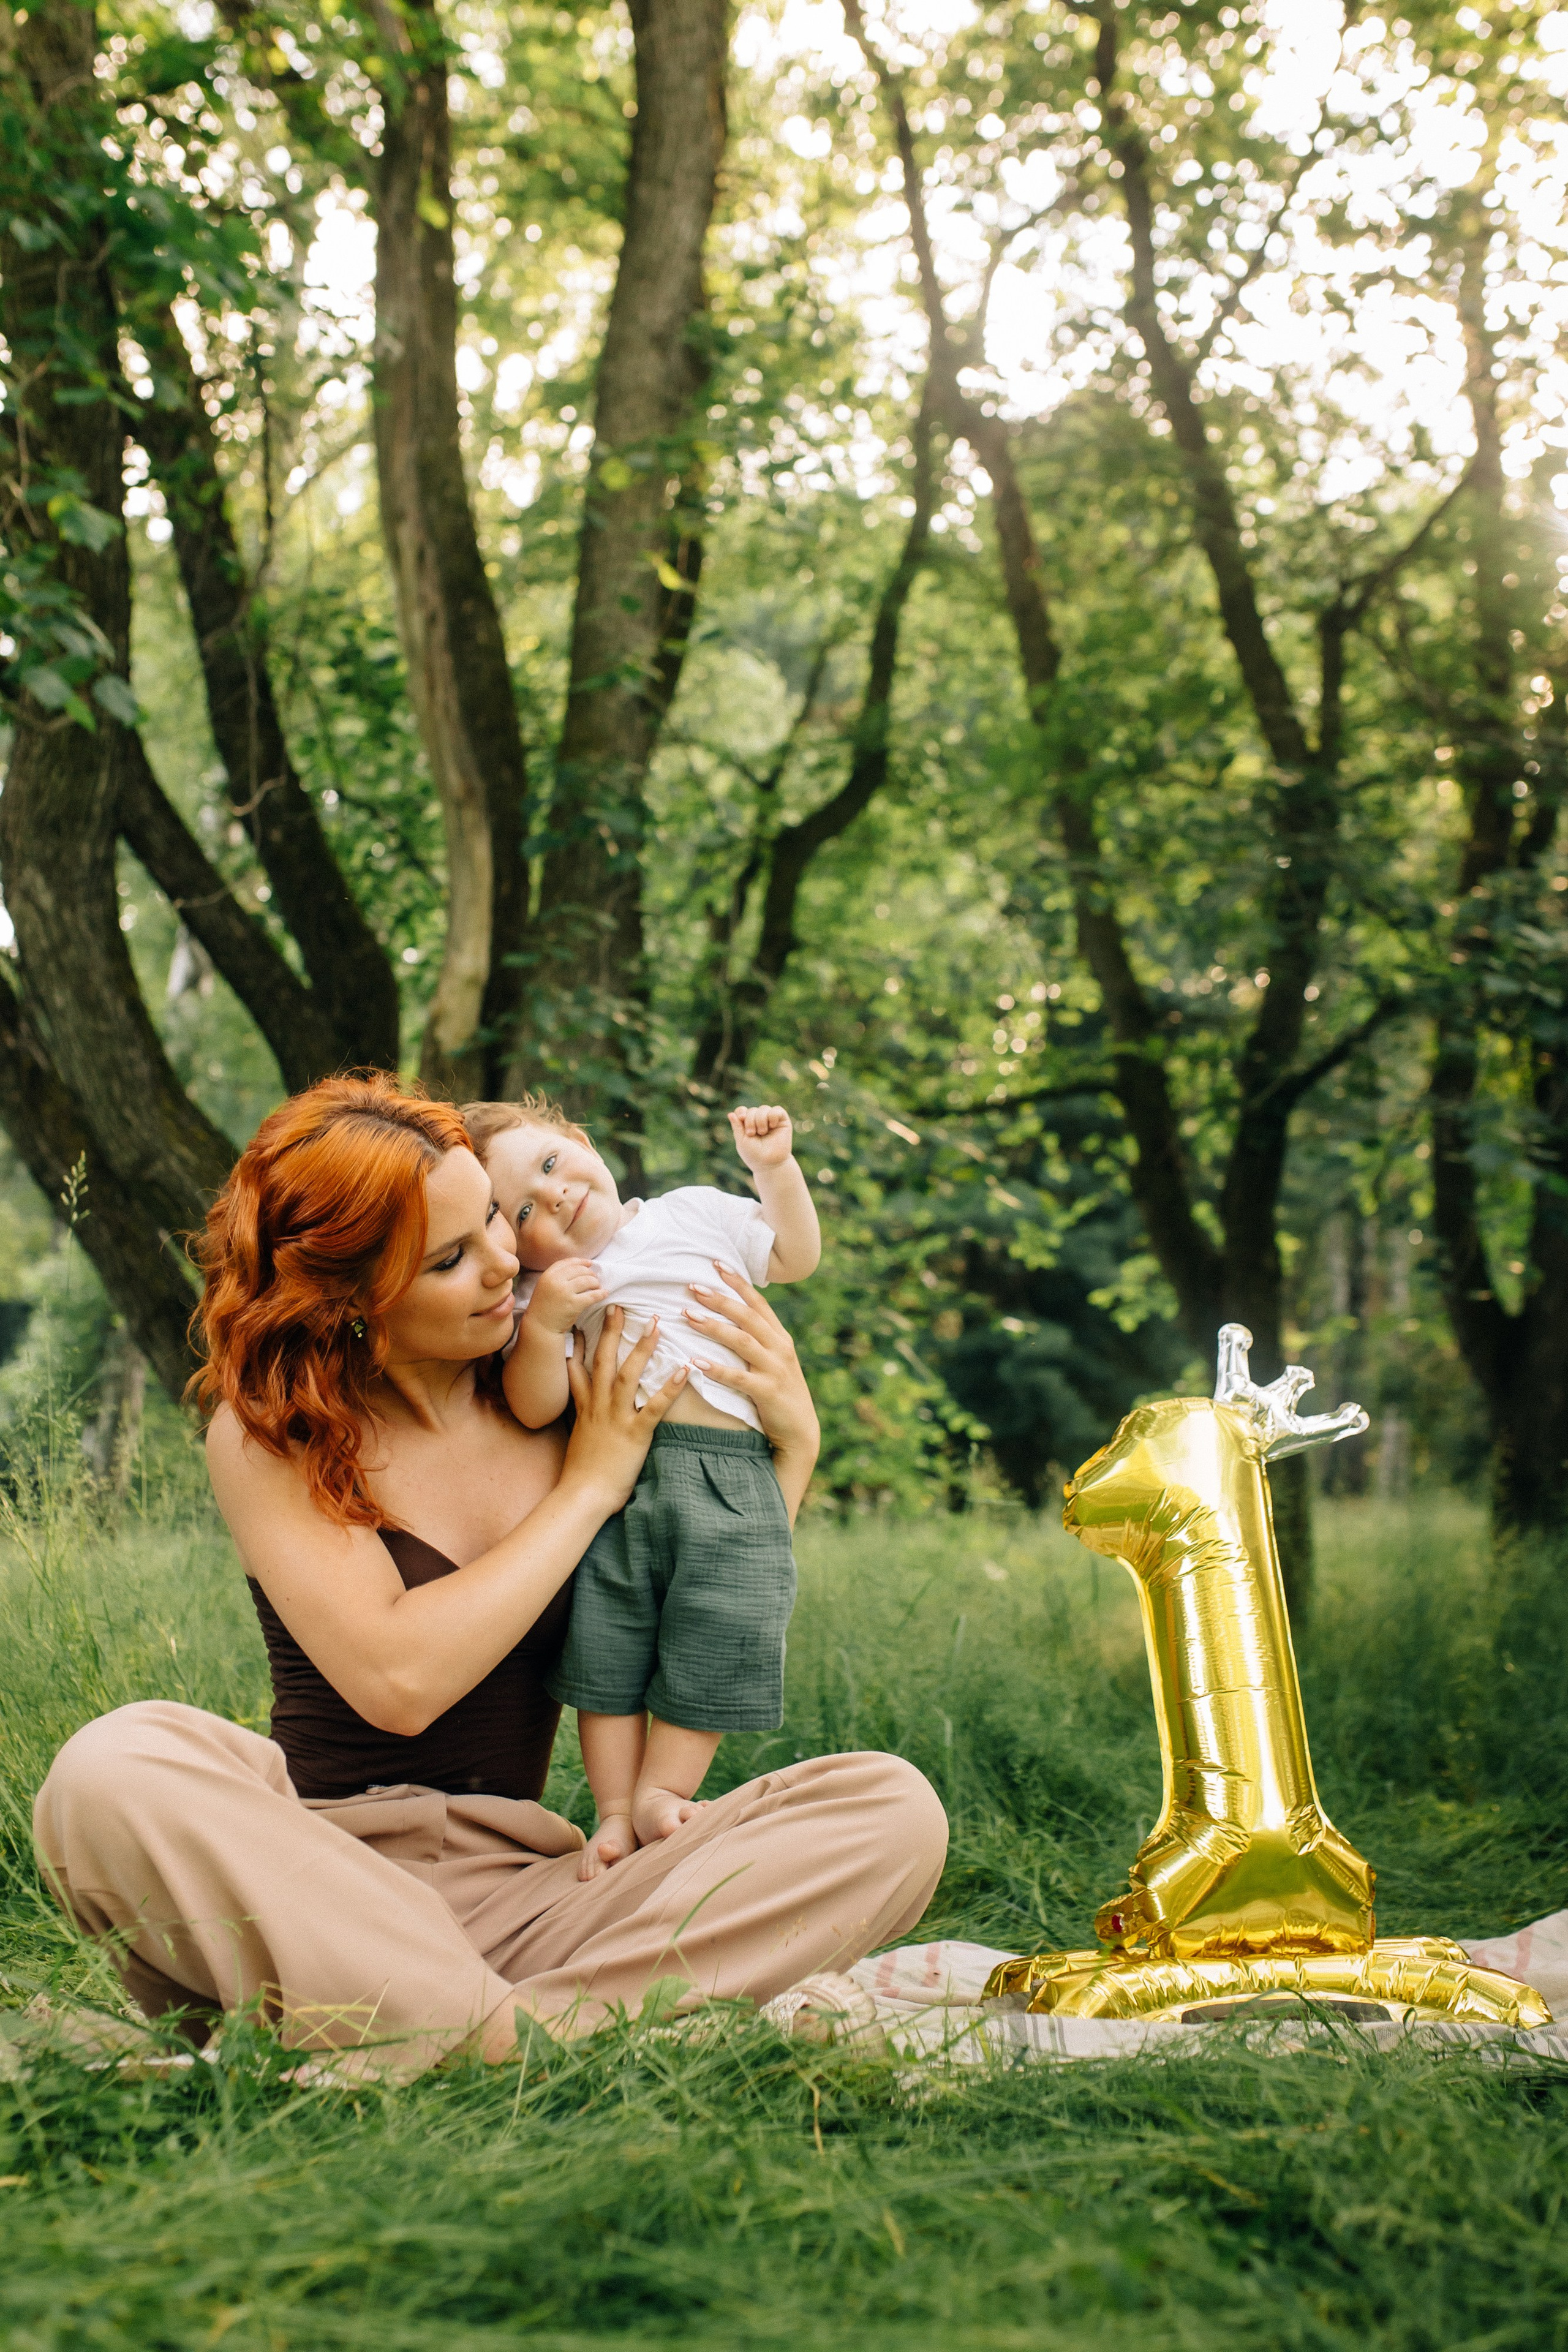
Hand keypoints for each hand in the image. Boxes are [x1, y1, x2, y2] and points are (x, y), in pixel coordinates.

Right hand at [526, 1256, 605, 1336]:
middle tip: (594, 1279)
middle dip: (590, 1273)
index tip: (589, 1263)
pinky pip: (592, 1296)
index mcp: (548, 1275)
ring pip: (587, 1281)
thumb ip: (558, 1276)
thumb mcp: (546, 1286)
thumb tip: (582, 1266)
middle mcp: (555, 1281)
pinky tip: (604, 1294)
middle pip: (579, 1270)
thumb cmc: (545, 1306)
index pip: (568, 1262)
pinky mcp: (573, 1304)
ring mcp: (564, 1292)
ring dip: (595, 1283)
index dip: (581, 1261)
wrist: (541, 1326)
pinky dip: (601, 1294)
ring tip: (597, 1287)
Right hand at [562, 1308, 685, 1511]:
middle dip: (611, 1331)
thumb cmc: (582, 1471)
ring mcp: (616, 1418)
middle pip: (604, 1361)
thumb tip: (586, 1402)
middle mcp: (599, 1406)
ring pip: (628, 1375)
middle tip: (619, 1304)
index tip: (587, 1318)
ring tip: (655, 1324)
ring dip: (642, 1348)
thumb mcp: (578, 1436)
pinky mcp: (635, 1434)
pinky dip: (670, 1387)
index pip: (580, 1367)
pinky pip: (654, 1406)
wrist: (582, 1495)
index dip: (583, 1342)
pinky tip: (684, 1369)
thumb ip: (583, 1415)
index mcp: (585, 1406)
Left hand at [684, 1263, 819, 1519]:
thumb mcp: (775, 1360)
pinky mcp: (768, 1392)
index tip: (715, 1263)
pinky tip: (696, 1362)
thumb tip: (732, 1315)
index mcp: (780, 1337)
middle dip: (719, 1299)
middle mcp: (780, 1348)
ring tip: (687, 1315)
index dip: (737, 1282)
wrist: (801, 1432)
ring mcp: (775, 1369)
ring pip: (742, 1341)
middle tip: (692, 1286)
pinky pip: (738, 1377)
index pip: (757, 1302)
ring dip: (713, 1326)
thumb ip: (758, 1338)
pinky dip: (717, 1368)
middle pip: (747, 1316)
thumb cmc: (780, 1393)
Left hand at [729, 1104, 794, 1173]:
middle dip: (750, 1121)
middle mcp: (759, 1120)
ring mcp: (771, 1120)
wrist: (770, 1163)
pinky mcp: (783, 1121)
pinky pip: (777, 1110)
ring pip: (764, 1108)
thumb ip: (736, 1127)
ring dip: (760, 1120)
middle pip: (752, 1110)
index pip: (742, 1110)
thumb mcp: (741, 1141)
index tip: (741, 1118)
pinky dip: (773, 1116)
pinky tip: (772, 1126)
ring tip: (762, 1132)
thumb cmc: (754, 1155)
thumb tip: (730, 1113)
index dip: (741, 1111)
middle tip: (752, 1134)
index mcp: (748, 1124)